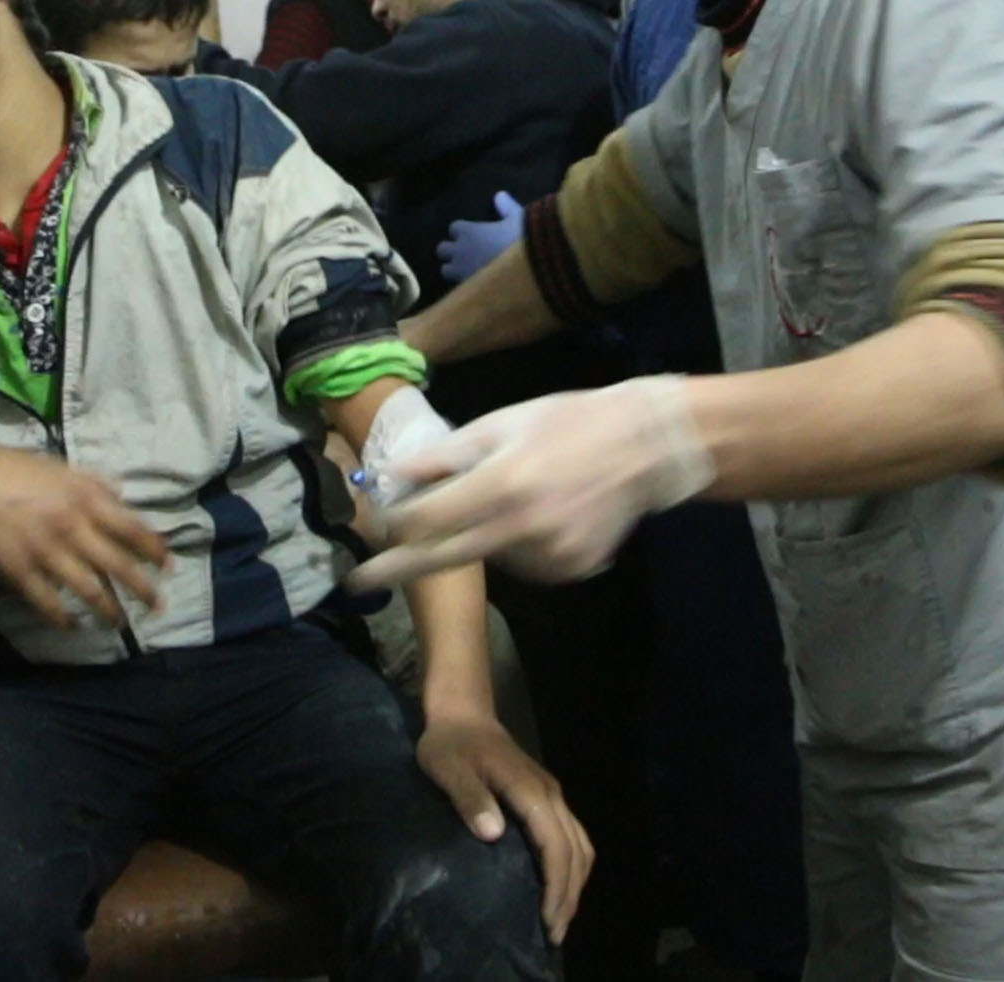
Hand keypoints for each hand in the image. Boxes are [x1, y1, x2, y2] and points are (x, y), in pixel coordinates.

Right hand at [0, 441, 168, 627]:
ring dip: (108, 610)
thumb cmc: (13, 469)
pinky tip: (72, 624)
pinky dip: (62, 617)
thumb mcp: (62, 467)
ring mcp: (47, 553)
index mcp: (85, 498)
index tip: (167, 565)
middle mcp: (73, 527)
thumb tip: (122, 499)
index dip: (154, 550)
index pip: (131, 529)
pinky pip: (48, 602)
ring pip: (89, 589)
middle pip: (118, 565)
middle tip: (157, 605)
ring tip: (119, 623)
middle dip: (143, 588)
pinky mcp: (20, 572)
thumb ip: (94, 484)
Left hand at [345, 376, 714, 590]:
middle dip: (396, 570)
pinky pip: (525, 563)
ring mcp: (552, 555)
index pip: (427, 521)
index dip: (394, 525)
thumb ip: (443, 456)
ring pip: (491, 556)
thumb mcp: (500, 424)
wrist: (647, 445)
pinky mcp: (573, 569)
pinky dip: (519, 543)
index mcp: (502, 484)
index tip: (372, 531)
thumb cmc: (566, 422)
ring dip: (482, 535)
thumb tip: (390, 477)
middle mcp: (524, 527)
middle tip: (356, 582)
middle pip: (442, 558)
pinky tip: (541, 513)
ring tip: (516, 495)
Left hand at [417, 710, 593, 944]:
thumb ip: (469, 799)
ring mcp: (552, 796)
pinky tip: (557, 887)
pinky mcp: (548, 798)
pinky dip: (572, 867)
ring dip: (574, 884)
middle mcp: (550, 795)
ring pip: (581, 845)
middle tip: (554, 934)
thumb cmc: (449, 744)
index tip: (546, 919)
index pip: (555, 844)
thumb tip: (493, 834)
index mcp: (530, 791)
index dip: (555, 884)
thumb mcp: (447, 768)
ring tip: (558, 919)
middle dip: (569, 894)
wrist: (463, 713)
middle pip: (575, 850)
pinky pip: (572, 837)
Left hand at [438, 191, 525, 283]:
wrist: (534, 268)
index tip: (474, 235)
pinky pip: (459, 288)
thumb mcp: (518, 217)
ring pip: (445, 271)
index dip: (462, 231)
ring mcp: (463, 273)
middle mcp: (461, 252)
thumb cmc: (524, 238)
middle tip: (467, 254)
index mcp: (470, 232)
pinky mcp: (469, 291)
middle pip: (442, 250)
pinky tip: (480, 286)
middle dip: (451, 252)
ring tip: (470, 272)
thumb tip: (499, 195)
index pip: (454, 228)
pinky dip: (465, 286)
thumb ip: (506, 207)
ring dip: (454, 270)